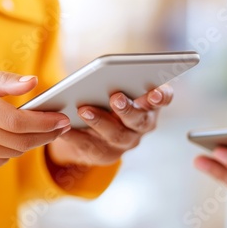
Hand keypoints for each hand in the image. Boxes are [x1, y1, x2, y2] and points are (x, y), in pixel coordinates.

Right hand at [0, 68, 69, 167]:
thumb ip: (4, 80)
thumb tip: (33, 83)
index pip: (16, 120)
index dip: (44, 122)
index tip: (62, 119)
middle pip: (17, 140)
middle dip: (45, 135)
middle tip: (62, 127)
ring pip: (9, 152)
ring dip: (32, 144)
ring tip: (44, 132)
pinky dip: (12, 151)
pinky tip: (19, 140)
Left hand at [46, 84, 173, 166]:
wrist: (91, 130)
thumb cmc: (105, 98)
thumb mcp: (111, 86)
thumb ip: (111, 79)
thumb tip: (99, 74)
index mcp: (148, 104)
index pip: (162, 99)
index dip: (161, 96)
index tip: (154, 92)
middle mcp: (141, 124)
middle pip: (139, 120)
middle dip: (127, 109)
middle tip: (115, 97)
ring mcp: (124, 142)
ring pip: (116, 135)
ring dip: (100, 122)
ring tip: (84, 110)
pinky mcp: (104, 154)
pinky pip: (89, 146)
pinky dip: (76, 135)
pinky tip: (64, 126)